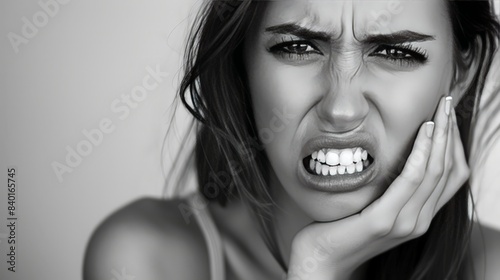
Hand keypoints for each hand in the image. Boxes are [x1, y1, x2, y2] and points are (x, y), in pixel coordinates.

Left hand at [286, 96, 469, 279]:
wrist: (320, 261)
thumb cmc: (341, 230)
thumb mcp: (373, 207)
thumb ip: (390, 191)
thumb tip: (395, 159)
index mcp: (418, 217)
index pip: (450, 177)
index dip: (453, 145)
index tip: (446, 117)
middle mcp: (418, 221)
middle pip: (447, 171)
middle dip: (449, 133)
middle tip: (446, 103)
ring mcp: (403, 223)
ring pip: (433, 171)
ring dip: (440, 137)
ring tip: (438, 110)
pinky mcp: (382, 221)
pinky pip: (410, 181)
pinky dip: (421, 153)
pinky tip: (423, 133)